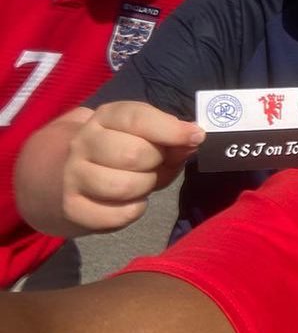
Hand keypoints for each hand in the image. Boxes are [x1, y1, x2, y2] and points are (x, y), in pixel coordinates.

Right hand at [62, 102, 202, 232]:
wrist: (65, 175)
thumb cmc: (118, 150)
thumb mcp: (143, 134)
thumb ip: (171, 137)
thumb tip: (194, 139)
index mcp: (105, 117)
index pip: (138, 118)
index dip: (171, 129)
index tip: (196, 136)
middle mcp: (83, 142)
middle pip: (134, 154)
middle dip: (157, 162)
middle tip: (155, 164)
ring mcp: (73, 175)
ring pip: (125, 186)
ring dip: (145, 187)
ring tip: (141, 181)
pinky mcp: (72, 208)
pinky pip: (119, 215)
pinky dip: (134, 210)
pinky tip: (129, 201)